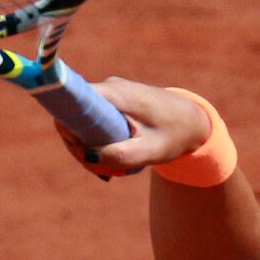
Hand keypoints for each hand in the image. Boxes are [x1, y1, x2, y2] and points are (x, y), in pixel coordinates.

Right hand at [56, 78, 212, 179]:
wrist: (193, 122)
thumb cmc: (174, 134)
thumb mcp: (150, 150)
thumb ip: (121, 155)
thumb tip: (89, 157)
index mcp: (115, 93)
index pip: (72, 102)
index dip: (66, 127)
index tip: (79, 151)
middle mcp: (109, 88)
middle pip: (74, 116)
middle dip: (80, 146)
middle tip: (100, 171)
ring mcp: (111, 94)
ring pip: (83, 122)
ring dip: (90, 147)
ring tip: (110, 170)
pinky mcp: (114, 102)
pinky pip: (94, 122)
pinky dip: (99, 142)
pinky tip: (113, 160)